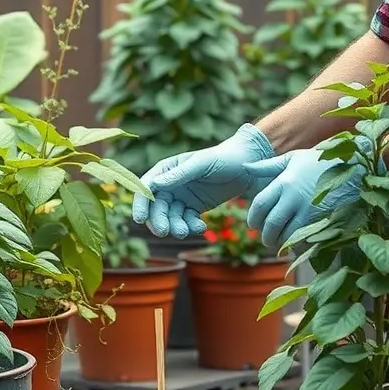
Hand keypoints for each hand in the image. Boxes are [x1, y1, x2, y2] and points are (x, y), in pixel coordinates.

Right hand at [132, 124, 274, 238]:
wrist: (248, 165)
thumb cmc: (223, 157)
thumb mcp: (201, 164)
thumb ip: (179, 174)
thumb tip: (155, 184)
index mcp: (166, 168)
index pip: (146, 187)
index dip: (141, 203)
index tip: (139, 219)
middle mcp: (170, 184)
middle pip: (157, 207)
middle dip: (159, 220)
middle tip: (166, 232)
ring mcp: (182, 197)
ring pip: (171, 217)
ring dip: (175, 226)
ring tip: (187, 231)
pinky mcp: (194, 207)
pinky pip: (186, 221)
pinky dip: (190, 226)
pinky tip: (201, 226)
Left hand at [245, 143, 367, 247]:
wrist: (353, 166)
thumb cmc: (318, 161)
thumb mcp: (292, 159)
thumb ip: (267, 167)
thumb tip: (245, 167)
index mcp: (284, 182)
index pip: (260, 205)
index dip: (253, 218)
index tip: (253, 224)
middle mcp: (295, 197)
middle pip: (271, 224)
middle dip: (266, 235)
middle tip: (266, 238)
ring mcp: (311, 210)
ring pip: (288, 234)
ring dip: (281, 241)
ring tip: (281, 240)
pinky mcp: (325, 220)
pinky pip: (307, 237)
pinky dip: (299, 243)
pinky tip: (298, 240)